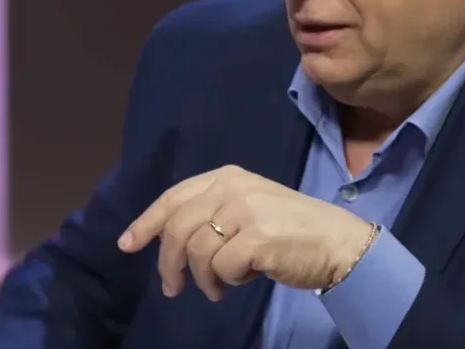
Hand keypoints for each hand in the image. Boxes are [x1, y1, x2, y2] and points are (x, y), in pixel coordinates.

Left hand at [117, 165, 373, 300]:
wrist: (337, 241)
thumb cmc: (292, 229)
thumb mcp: (250, 207)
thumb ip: (213, 213)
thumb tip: (170, 241)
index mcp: (227, 176)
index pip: (174, 197)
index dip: (146, 222)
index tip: (127, 244)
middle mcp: (232, 187)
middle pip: (177, 227)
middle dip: (167, 263)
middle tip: (173, 288)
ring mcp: (245, 210)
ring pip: (196, 251)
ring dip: (203, 278)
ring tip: (219, 288)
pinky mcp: (257, 237)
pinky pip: (221, 268)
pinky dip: (227, 281)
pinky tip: (244, 280)